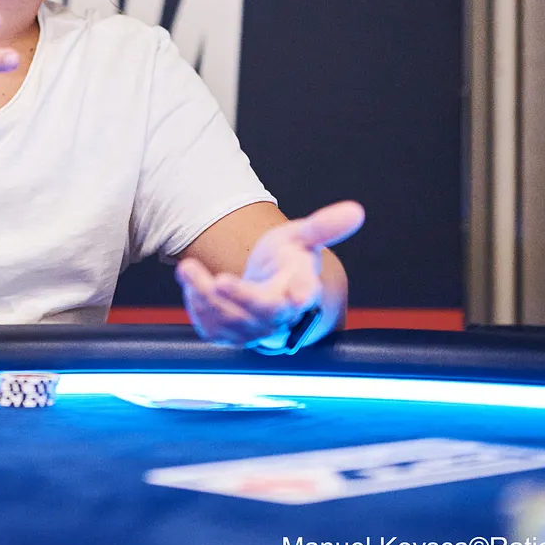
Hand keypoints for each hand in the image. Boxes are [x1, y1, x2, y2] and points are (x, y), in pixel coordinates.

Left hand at [176, 201, 364, 347]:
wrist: (265, 288)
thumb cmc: (286, 261)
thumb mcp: (301, 238)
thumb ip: (324, 226)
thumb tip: (356, 210)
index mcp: (300, 288)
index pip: (306, 292)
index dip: (304, 293)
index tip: (300, 294)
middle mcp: (279, 314)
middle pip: (263, 312)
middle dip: (241, 298)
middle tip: (220, 281)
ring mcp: (253, 329)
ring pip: (230, 321)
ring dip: (205, 295)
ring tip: (187, 266)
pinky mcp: (229, 335)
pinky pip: (210, 327)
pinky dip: (196, 304)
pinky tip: (191, 280)